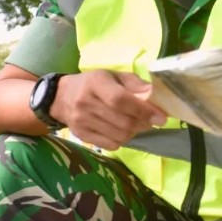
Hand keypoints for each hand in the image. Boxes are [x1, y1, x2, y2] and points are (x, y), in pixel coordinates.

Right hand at [49, 70, 167, 150]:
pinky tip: (120, 131)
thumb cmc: (92, 84)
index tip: (161, 117)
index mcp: (95, 83)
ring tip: (135, 125)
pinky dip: (122, 140)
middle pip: (122, 121)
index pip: (120, 100)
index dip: (143, 110)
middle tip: (150, 122)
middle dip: (143, 124)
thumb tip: (155, 96)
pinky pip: (110, 144)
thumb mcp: (113, 76)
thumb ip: (135, 84)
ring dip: (134, 133)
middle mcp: (85, 102)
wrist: (60, 97)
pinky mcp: (81, 134)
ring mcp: (81, 121)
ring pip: (119, 136)